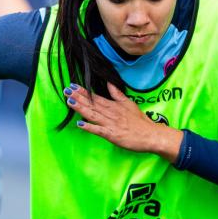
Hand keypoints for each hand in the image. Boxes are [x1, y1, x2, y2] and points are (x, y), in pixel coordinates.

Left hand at [63, 82, 182, 160]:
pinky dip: (90, 127)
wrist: (151, 135)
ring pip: (93, 114)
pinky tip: (80, 124)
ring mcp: (111, 124)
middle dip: (78, 97)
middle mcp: (111, 113)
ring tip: (69, 102)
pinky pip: (99, 130)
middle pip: (92, 104)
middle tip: (66, 90)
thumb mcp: (129, 104)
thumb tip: (109, 83)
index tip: (73, 86)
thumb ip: (117, 94)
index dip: (84, 92)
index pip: (96, 97)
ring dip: (81, 108)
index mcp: (114, 106)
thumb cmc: (140, 121)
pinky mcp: (113, 135)